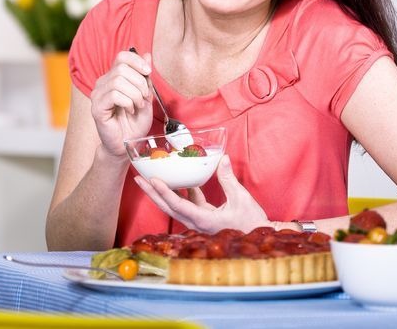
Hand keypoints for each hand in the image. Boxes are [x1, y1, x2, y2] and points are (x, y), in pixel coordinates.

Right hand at [90, 49, 154, 157]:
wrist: (128, 144)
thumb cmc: (135, 123)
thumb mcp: (146, 96)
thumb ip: (145, 77)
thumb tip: (147, 55)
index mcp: (113, 78)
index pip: (122, 57)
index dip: (137, 61)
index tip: (148, 72)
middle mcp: (103, 83)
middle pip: (122, 68)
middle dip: (140, 83)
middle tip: (144, 98)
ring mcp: (97, 95)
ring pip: (118, 81)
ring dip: (135, 94)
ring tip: (138, 106)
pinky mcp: (96, 108)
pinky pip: (114, 95)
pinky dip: (128, 102)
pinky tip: (130, 111)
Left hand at [133, 155, 269, 232]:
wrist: (258, 237)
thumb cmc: (251, 222)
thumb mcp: (241, 199)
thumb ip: (228, 179)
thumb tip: (222, 159)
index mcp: (204, 221)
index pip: (179, 206)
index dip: (164, 193)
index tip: (153, 181)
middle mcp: (196, 223)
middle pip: (169, 207)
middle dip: (152, 193)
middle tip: (139, 178)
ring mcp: (198, 221)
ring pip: (175, 205)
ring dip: (163, 192)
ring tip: (150, 177)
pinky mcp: (203, 217)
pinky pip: (188, 203)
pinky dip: (182, 192)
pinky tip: (180, 179)